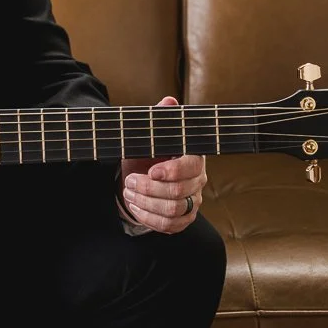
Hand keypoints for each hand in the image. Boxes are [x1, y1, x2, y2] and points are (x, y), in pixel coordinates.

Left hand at [118, 96, 207, 234]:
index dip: (171, 171)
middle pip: (179, 193)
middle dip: (149, 188)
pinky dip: (148, 217)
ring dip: (146, 202)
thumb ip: (159, 119)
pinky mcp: (183, 219)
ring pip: (173, 211)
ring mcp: (192, 202)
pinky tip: (135, 206)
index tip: (151, 170)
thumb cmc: (148, 153)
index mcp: (193, 158)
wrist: (141, 174)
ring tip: (129, 191)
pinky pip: (169, 226)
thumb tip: (169, 100)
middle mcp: (197, 182)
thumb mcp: (150, 135)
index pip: (191, 167)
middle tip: (130, 180)